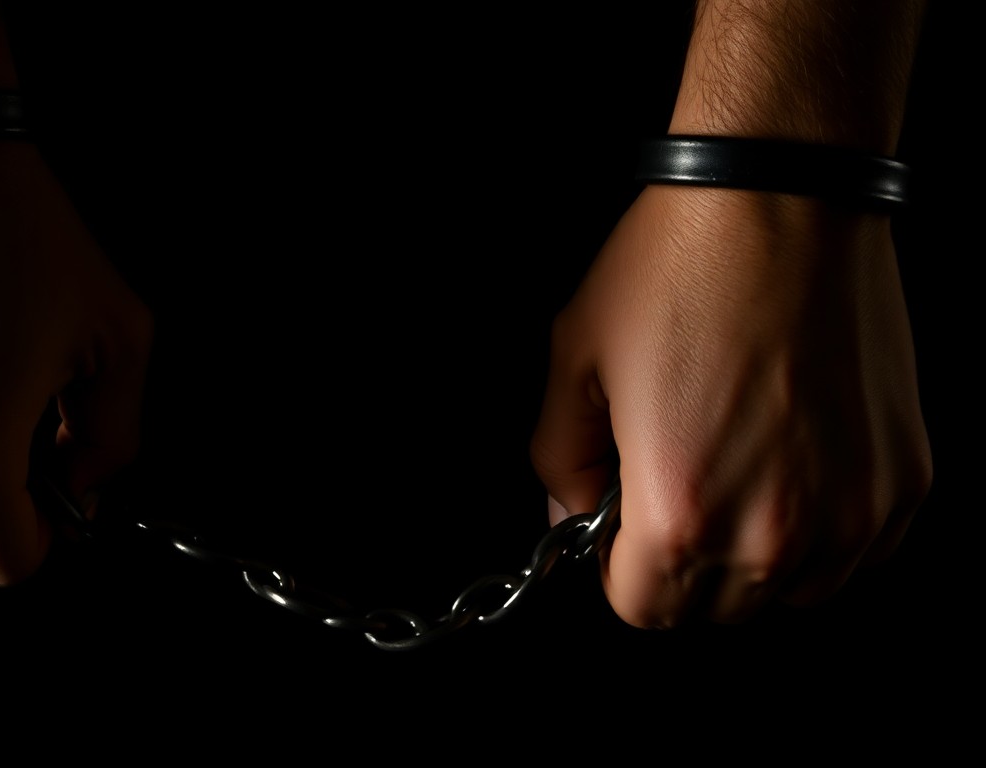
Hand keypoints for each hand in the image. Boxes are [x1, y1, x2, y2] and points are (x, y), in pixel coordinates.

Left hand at [531, 185, 931, 626]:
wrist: (783, 199)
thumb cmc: (677, 270)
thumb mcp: (574, 363)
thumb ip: (558, 461)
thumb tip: (570, 513)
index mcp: (682, 514)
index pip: (641, 611)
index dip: (620, 567)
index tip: (624, 520)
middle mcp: (777, 534)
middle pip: (713, 609)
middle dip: (682, 561)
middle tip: (678, 478)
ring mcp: (853, 512)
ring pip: (790, 592)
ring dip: (755, 554)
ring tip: (738, 464)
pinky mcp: (905, 481)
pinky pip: (856, 553)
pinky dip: (823, 529)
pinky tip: (794, 460)